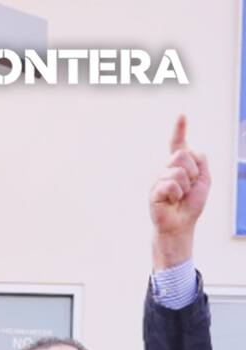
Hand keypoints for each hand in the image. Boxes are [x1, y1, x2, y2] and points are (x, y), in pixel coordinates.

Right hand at [150, 116, 209, 265]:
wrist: (180, 225)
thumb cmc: (190, 206)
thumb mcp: (204, 180)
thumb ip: (201, 162)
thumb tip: (192, 151)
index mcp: (179, 165)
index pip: (178, 144)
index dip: (179, 129)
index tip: (182, 115)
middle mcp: (167, 169)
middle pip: (183, 154)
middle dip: (192, 172)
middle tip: (188, 187)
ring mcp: (159, 179)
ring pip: (179, 170)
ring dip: (185, 186)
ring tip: (180, 197)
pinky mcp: (154, 191)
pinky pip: (171, 184)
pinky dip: (177, 194)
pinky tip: (172, 202)